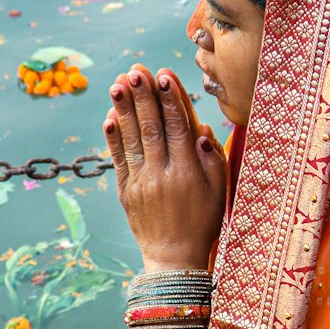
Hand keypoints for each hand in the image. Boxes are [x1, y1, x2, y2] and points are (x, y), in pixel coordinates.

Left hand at [104, 64, 225, 269]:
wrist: (174, 258)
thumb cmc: (203, 222)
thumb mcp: (219, 192)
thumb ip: (214, 160)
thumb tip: (202, 130)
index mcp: (189, 172)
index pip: (178, 127)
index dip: (171, 99)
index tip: (165, 74)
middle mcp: (163, 174)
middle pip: (152, 127)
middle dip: (143, 96)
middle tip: (136, 69)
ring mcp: (140, 182)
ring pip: (132, 139)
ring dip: (124, 109)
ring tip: (119, 82)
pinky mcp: (125, 191)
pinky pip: (118, 159)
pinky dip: (113, 137)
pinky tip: (110, 116)